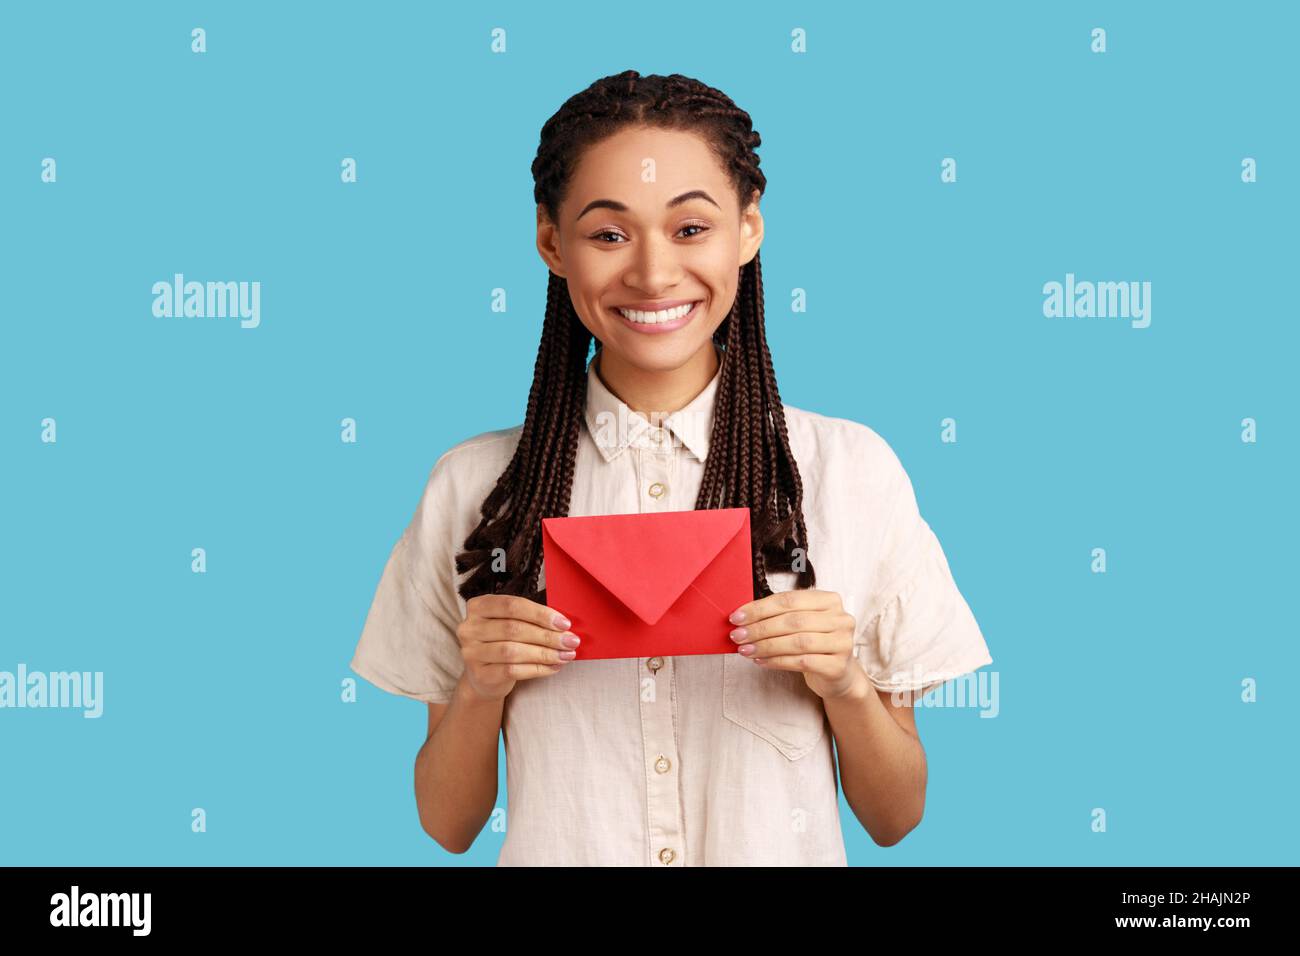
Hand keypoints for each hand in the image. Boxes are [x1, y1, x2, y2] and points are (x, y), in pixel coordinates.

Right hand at [457, 595, 581, 701]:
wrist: (485, 677)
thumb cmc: (504, 642)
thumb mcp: (513, 623)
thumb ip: (533, 619)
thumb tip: (565, 626)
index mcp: (479, 606)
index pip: (512, 605)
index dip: (540, 614)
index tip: (564, 624)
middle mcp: (470, 627)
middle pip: (513, 629)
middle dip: (547, 636)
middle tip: (571, 641)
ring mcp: (471, 652)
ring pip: (513, 651)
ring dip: (545, 653)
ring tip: (566, 655)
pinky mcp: (480, 674)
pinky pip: (512, 671)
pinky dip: (538, 669)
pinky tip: (554, 667)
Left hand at [726, 588, 865, 700]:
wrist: (838, 673)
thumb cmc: (814, 644)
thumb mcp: (801, 623)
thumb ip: (778, 615)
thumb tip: (742, 618)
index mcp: (829, 600)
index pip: (789, 600)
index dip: (760, 608)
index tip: (737, 617)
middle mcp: (840, 618)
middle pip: (792, 621)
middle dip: (760, 629)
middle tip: (738, 636)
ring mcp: (842, 642)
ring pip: (797, 642)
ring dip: (766, 646)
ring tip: (746, 650)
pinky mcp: (838, 666)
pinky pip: (802, 662)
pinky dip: (777, 661)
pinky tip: (761, 661)